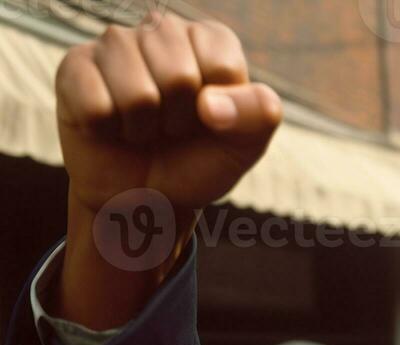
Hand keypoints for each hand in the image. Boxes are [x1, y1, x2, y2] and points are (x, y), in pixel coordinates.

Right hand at [57, 13, 279, 217]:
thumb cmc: (197, 163)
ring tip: (143, 127)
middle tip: (171, 128)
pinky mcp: (75, 65)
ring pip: (137, 93)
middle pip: (179, 76)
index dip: (218, 111)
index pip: (222, 66)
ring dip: (143, 128)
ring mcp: (114, 44)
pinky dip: (107, 130)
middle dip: (179, 120)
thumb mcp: (245, 147)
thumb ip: (259, 114)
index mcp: (210, 40)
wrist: (146, 196)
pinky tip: (110, 126)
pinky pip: (95, 105)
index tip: (208, 121)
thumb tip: (210, 102)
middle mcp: (161, 29)